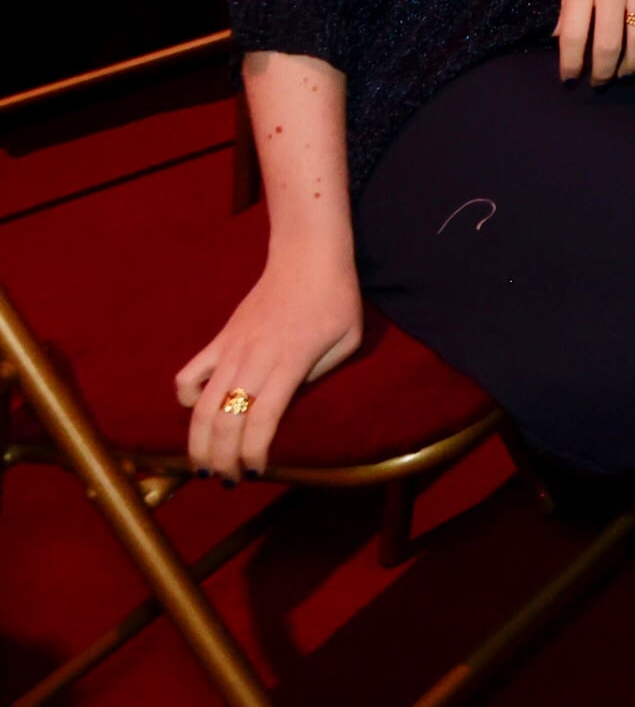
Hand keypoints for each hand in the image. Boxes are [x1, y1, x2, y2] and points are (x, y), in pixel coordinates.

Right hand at [174, 243, 362, 479]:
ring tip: (203, 464)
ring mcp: (231, 349)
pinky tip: (196, 412)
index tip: (255, 473)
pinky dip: (185, 399)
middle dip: (221, 458)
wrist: (308, 257)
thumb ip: (318, 377)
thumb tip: (288, 405)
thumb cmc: (336, 299)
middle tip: (227, 479)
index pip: (261, 421)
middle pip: (224, 421)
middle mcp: (254, 359)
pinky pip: (189, 375)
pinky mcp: (219, 339)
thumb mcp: (346, 341)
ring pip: (201, 406)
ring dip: (197, 440)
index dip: (252, 454)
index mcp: (289, 363)